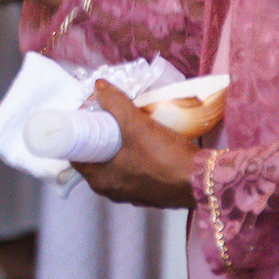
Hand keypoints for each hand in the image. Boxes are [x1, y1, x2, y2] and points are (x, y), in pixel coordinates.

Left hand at [70, 80, 196, 207]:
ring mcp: (131, 192)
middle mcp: (111, 190)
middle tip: (107, 113)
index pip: (76, 153)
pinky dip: (134, 154)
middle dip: (100, 135)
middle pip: (96, 156)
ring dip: (118, 143)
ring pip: (116, 162)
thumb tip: (98, 86)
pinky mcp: (149, 191)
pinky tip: (143, 139)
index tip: (88, 113)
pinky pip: (134, 168)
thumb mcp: (136, 126)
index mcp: (100, 179)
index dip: (80, 131)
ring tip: (126, 122)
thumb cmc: (165, 158)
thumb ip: (115, 104)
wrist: (202, 180)